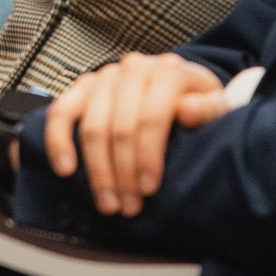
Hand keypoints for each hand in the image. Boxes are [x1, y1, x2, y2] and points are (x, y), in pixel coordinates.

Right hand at [44, 52, 231, 218]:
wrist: (180, 86)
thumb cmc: (198, 103)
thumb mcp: (216, 106)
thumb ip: (209, 109)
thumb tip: (188, 111)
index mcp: (168, 71)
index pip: (152, 116)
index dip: (148, 156)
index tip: (148, 189)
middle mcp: (134, 68)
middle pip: (120, 127)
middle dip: (123, 173)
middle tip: (128, 206)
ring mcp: (105, 76)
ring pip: (92, 126)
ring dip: (98, 171)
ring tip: (108, 203)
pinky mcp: (83, 86)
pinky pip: (61, 112)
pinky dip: (58, 141)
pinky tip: (65, 169)